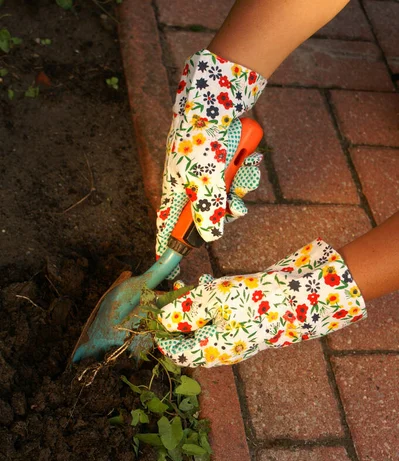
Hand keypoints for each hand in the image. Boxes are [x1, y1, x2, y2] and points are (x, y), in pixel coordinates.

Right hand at [155, 49, 266, 271]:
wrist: (217, 98)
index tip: (164, 264)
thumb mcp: (206, 184)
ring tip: (245, 170)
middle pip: (205, 214)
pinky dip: (245, 170)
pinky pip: (236, 177)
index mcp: (174, 190)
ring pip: (226, 196)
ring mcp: (206, 171)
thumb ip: (208, 214)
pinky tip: (251, 158)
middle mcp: (188, 183)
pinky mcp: (222, 159)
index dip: (166, 245)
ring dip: (240, 186)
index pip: (166, 225)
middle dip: (225, 211)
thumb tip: (212, 237)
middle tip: (235, 205)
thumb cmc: (203, 142)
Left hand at [156, 239, 366, 367]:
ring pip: (204, 328)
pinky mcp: (245, 328)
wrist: (299, 300)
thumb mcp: (213, 299)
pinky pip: (219, 321)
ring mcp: (235, 340)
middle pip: (189, 340)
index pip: (176, 354)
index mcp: (212, 351)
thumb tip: (162, 319)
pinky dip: (210, 306)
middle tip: (170, 294)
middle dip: (176, 317)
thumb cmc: (255, 300)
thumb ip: (185, 311)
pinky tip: (211, 286)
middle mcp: (222, 351)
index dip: (160, 336)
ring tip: (190, 285)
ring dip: (193, 308)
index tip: (151, 316)